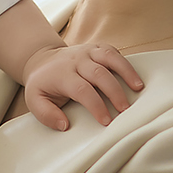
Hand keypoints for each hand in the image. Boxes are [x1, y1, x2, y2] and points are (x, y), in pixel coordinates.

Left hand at [18, 42, 142, 130]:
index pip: (82, 89)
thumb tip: (64, 124)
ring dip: (125, 72)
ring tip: (138, 88)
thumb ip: (46, 114)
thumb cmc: (43, 84)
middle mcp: (76, 60)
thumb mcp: (34, 100)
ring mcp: (87, 52)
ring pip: (109, 57)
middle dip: (114, 92)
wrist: (42, 60)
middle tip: (125, 110)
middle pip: (99, 74)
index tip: (106, 121)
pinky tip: (134, 77)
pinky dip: (124, 63)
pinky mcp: (96, 48)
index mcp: (62, 74)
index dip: (96, 105)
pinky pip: (112, 52)